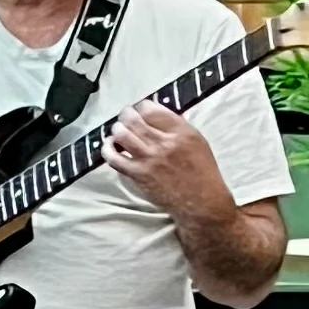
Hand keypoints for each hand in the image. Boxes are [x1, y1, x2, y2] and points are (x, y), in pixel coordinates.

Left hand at [105, 99, 230, 224]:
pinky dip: (107, 149)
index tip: (139, 110)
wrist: (200, 201)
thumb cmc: (201, 171)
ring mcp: (149, 159)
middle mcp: (164, 142)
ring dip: (116, 129)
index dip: (141, 106)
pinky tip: (109, 146)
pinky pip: (114, 158)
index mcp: (181, 131)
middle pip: (133, 119)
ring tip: (118, 130)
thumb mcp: (196, 141)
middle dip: (125, 114)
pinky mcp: (138, 174)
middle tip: (125, 116)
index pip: (151, 109)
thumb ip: (176, 127)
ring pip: (122, 134)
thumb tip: (154, 114)